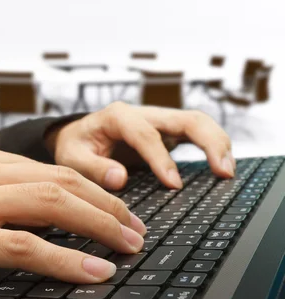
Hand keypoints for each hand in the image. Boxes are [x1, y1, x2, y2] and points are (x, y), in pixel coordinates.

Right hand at [0, 141, 147, 289]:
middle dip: (108, 205)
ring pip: (52, 204)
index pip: (50, 167)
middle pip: (61, 180)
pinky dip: (64, 258)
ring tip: (128, 245)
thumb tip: (40, 215)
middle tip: (135, 228)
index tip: (118, 206)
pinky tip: (91, 270)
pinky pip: (24, 245)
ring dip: (99, 225)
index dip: (93, 188)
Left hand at [46, 102, 234, 190]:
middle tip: (222, 172)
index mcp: (117, 116)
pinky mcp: (167, 132)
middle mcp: (143, 114)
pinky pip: (195, 133)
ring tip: (227, 172)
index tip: (174, 184)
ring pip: (197, 122)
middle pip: (185, 118)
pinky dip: (213, 146)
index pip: (146, 134)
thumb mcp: (72, 158)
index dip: (162, 158)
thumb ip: (93, 168)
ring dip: (217, 143)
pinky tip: (222, 166)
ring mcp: (158, 121)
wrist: (76, 137)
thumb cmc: (75, 146)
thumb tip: (120, 178)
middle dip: (208, 142)